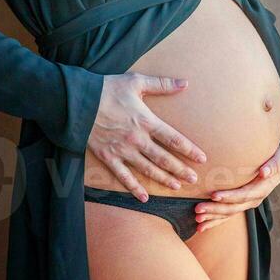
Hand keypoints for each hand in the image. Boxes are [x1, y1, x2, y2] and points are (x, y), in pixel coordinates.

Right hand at [87, 72, 207, 200]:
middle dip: (180, 170)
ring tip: (176, 187)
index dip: (189, 150)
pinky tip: (144, 197)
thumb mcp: (136, 81)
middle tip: (193, 179)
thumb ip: (162, 84)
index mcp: (146, 121)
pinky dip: (134, 188)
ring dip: (163, 179)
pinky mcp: (108, 157)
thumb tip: (185, 83)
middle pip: (163, 159)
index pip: (173, 139)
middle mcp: (137, 139)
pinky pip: (123, 176)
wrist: (77, 102)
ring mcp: (122, 150)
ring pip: (147, 169)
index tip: (202, 158)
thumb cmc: (107, 89)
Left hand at [193, 146, 279, 231]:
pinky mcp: (240, 204)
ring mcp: (247, 203)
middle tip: (198, 208)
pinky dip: (214, 221)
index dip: (229, 197)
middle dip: (215, 209)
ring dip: (212, 218)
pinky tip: (201, 226)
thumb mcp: (279, 159)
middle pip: (233, 208)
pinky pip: (227, 215)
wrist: (277, 164)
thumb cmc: (276, 158)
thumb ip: (273, 166)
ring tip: (197, 219)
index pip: (244, 195)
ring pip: (228, 214)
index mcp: (262, 189)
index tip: (214, 195)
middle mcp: (254, 199)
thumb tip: (264, 172)